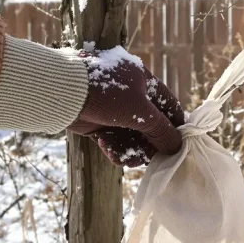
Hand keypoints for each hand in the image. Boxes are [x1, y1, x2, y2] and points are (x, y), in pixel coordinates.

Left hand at [67, 46, 184, 166]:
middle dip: (150, 145)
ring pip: (133, 138)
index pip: (169, 106)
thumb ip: (161, 129)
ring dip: (131, 150)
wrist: (63, 94)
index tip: (180, 147)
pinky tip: (109, 149)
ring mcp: (114, 111)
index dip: (177, 127)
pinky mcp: (99, 124)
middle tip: (150, 160)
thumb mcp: (139, 110)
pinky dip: (115, 149)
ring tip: (124, 157)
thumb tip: (178, 147)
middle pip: (151, 127)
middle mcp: (131, 95)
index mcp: (144, 82)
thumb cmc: (105, 93)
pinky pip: (115, 141)